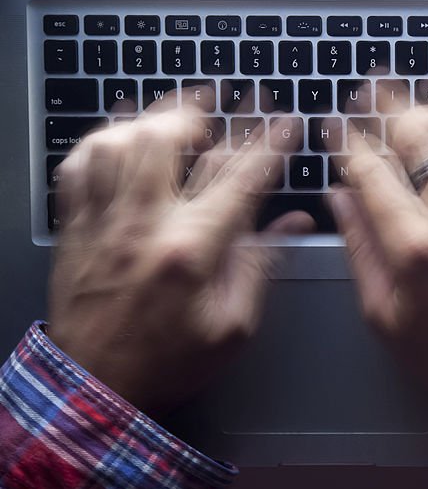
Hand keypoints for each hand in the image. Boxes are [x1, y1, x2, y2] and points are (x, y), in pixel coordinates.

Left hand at [48, 95, 310, 415]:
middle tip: (229, 101)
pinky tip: (121, 136)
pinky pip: (78, 164)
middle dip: (206, 111)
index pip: (237, 178)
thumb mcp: (232, 327)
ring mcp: (102, 221)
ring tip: (179, 113)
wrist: (96, 387)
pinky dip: (101, 139)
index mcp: (190, 251)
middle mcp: (142, 225)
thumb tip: (293, 224)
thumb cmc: (168, 363)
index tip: (285, 122)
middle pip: (169, 140)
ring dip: (153, 118)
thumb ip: (259, 266)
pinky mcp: (74, 227)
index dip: (268, 143)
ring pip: (119, 141)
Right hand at [331, 97, 427, 488]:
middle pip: (424, 133)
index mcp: (415, 251)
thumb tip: (340, 195)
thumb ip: (359, 248)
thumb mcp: (382, 315)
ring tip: (422, 96)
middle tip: (375, 91)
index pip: (372, 169)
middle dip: (391, 103)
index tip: (338, 124)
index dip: (348, 138)